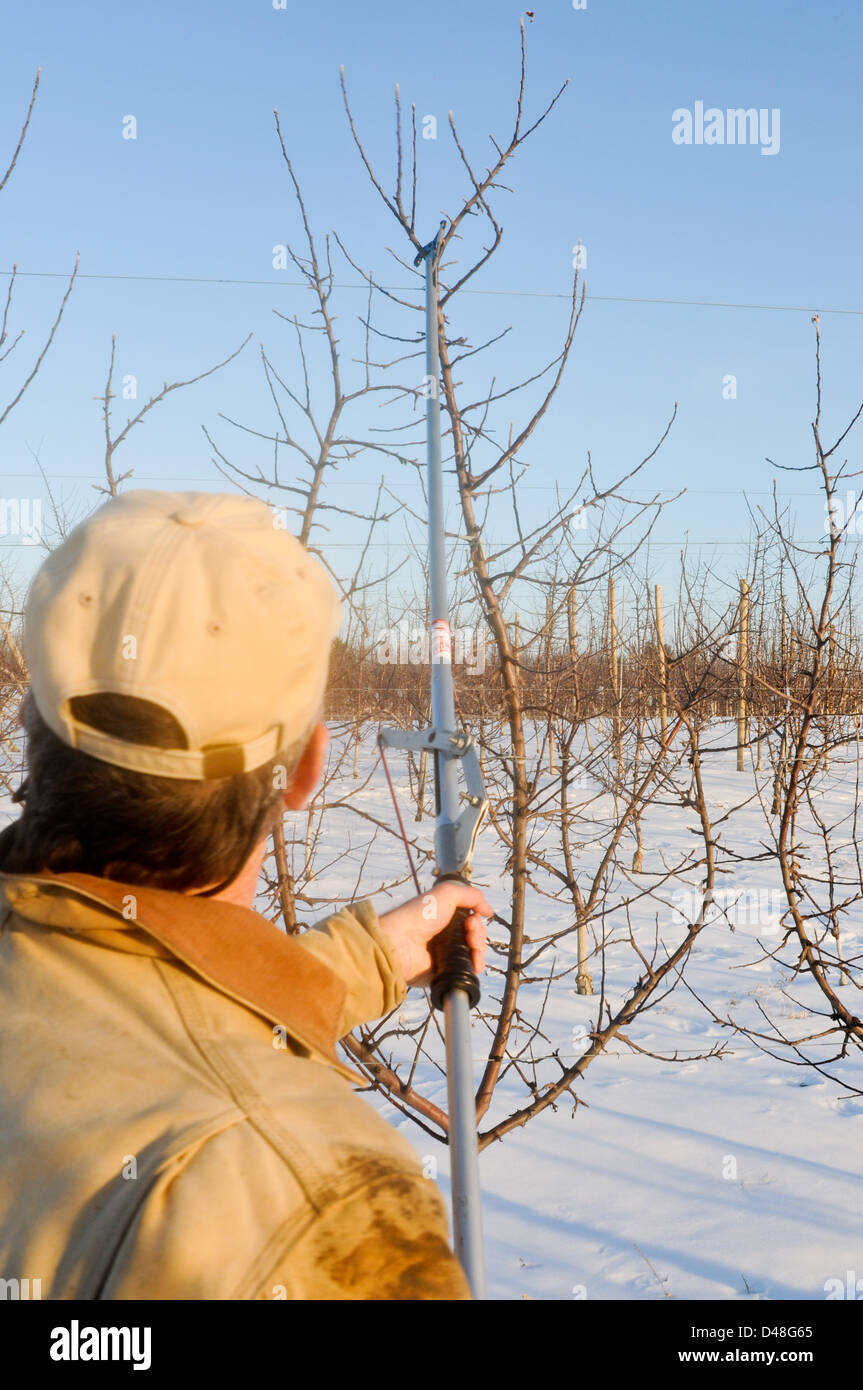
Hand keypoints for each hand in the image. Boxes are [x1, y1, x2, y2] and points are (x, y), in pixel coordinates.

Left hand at [377, 881, 492, 988]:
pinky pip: (466, 969)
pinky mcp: (444, 971)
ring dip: (479, 949)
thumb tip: (489, 911)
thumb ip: (473, 896)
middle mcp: (445, 935)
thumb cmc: (419, 915)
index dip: (476, 920)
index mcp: (445, 916)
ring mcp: (445, 953)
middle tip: (470, 933)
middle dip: (479, 934)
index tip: (472, 920)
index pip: (471, 920)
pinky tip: (474, 962)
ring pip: (474, 953)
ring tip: (472, 946)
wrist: (400, 942)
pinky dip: (475, 965)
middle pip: (475, 936)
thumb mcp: (447, 893)